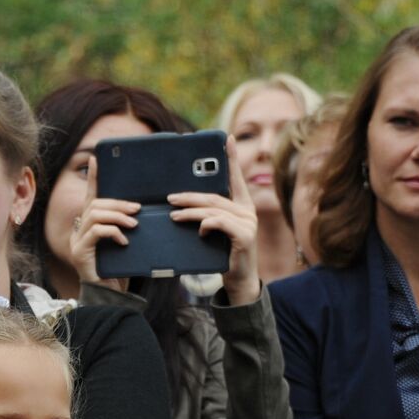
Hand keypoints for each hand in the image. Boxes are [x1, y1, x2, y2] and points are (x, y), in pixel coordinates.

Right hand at [68, 153, 140, 289]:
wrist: (111, 297)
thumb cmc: (120, 270)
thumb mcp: (127, 244)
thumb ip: (128, 228)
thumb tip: (143, 212)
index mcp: (90, 225)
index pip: (92, 196)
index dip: (93, 178)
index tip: (96, 159)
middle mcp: (80, 230)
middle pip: (95, 204)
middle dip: (118, 204)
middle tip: (137, 209)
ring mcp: (78, 241)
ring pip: (95, 215)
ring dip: (117, 216)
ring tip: (134, 224)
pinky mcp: (81, 252)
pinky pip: (96, 232)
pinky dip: (113, 232)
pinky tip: (124, 241)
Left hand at [168, 135, 260, 304]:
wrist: (238, 280)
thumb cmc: (223, 255)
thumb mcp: (215, 232)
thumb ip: (208, 217)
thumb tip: (184, 205)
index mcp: (242, 205)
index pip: (234, 179)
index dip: (231, 159)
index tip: (226, 138)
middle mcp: (247, 211)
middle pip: (214, 197)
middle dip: (190, 196)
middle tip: (170, 198)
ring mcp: (248, 223)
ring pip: (213, 210)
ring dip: (190, 212)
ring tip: (172, 215)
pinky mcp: (245, 236)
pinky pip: (220, 223)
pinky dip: (206, 225)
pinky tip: (199, 231)